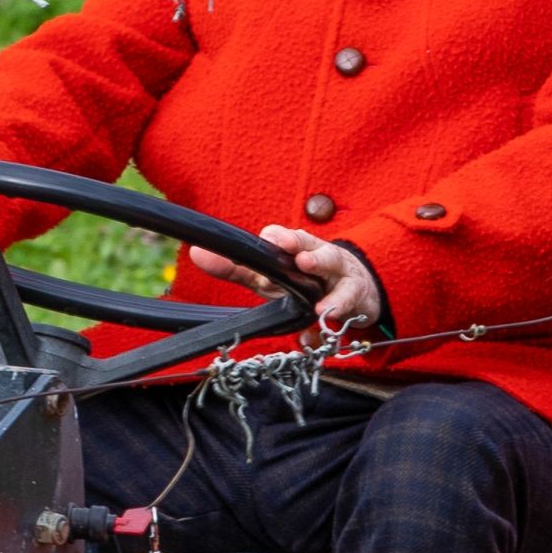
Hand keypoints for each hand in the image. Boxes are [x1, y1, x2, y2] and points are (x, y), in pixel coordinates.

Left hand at [217, 224, 384, 330]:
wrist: (355, 289)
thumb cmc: (304, 281)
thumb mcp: (270, 277)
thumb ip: (237, 268)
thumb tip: (197, 254)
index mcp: (295, 247)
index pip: (283, 238)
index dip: (277, 238)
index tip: (268, 239)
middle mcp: (317, 253)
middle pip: (308, 244)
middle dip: (297, 244)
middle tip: (283, 245)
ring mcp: (338, 272)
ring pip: (331, 263)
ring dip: (320, 266)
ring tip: (310, 274)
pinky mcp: (355, 293)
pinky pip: (347, 300)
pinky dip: (337, 307)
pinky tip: (326, 314)